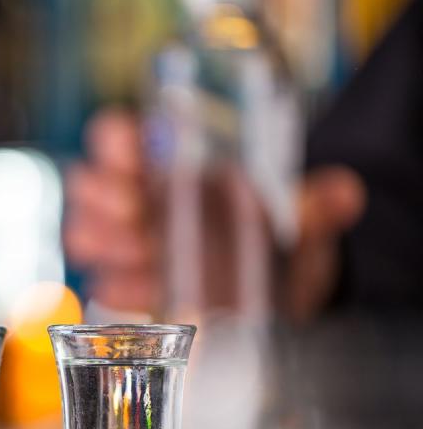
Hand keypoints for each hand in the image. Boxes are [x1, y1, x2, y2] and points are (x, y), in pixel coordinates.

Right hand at [64, 111, 365, 321]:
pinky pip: (102, 282)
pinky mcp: (124, 283)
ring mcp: (121, 242)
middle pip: (87, 184)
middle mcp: (133, 198)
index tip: (128, 154)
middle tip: (136, 215)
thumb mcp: (293, 216)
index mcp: (163, 164)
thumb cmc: (264, 233)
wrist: (262, 287)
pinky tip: (145, 291)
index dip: (113, 142)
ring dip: (103, 242)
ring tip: (141, 256)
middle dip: (104, 199)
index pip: (116, 137)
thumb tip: (345, 194)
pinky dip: (120, 286)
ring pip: (83, 232)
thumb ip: (314, 204)